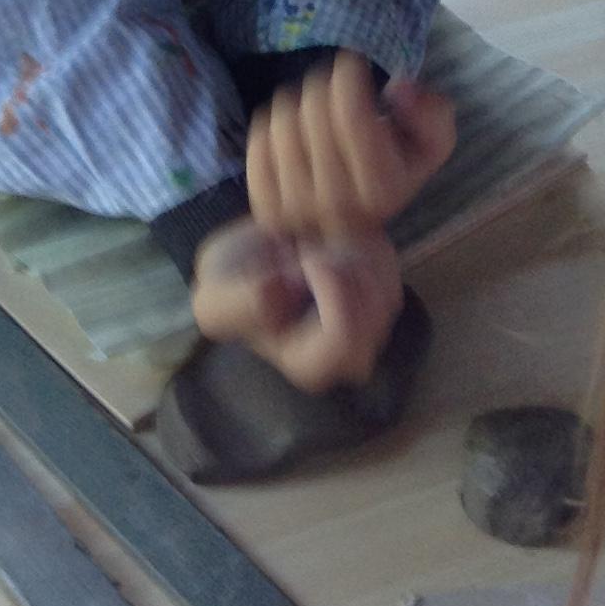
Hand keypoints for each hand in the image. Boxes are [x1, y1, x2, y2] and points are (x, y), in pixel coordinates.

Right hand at [189, 216, 403, 391]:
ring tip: (318, 247)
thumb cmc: (230, 285)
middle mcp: (347, 353)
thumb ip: (236, 307)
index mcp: (310, 364)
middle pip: (375, 316)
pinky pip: (391, 270)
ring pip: (386, 289)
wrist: (247, 257)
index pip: (344, 338)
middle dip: (347, 271)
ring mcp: (370, 323)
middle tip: (311, 250)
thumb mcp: (213, 301)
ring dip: (354, 256)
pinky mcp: (381, 290)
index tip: (307, 261)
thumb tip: (276, 294)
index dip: (333, 292)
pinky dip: (366, 246)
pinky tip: (333, 242)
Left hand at [246, 51, 454, 240]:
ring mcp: (296, 211)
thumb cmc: (392, 169)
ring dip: (298, 103)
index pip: (351, 114)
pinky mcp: (266, 209)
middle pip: (314, 108)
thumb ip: (432, 113)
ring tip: (315, 114)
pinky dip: (273, 126)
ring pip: (283, 118)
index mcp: (382, 192)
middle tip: (335, 90)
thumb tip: (399, 88)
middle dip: (325, 84)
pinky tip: (294, 136)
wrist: (354, 229)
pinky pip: (258, 140)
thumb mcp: (430, 144)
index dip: (348, 74)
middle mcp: (338, 207)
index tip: (353, 64)